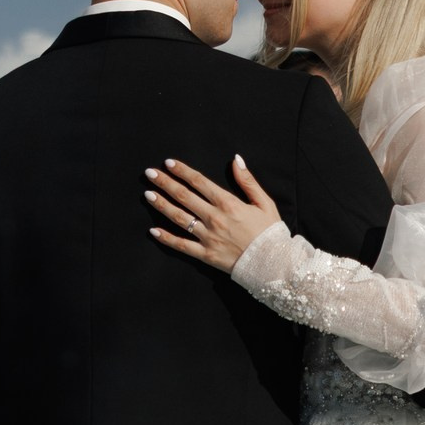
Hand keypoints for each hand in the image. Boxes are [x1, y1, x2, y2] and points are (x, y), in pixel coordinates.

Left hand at [147, 155, 280, 272]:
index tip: (168, 163)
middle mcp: (215, 218)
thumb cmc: (271, 232)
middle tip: (149, 173)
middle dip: (165, 183)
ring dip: (162, 205)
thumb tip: (236, 159)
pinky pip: (182, 245)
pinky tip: (153, 230)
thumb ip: (248, 181)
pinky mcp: (206, 255)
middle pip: (184, 196)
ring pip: (180, 218)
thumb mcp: (265, 203)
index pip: (199, 182)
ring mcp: (209, 237)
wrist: (276, 264)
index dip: (182, 171)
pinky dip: (167, 238)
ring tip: (148, 194)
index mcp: (228, 204)